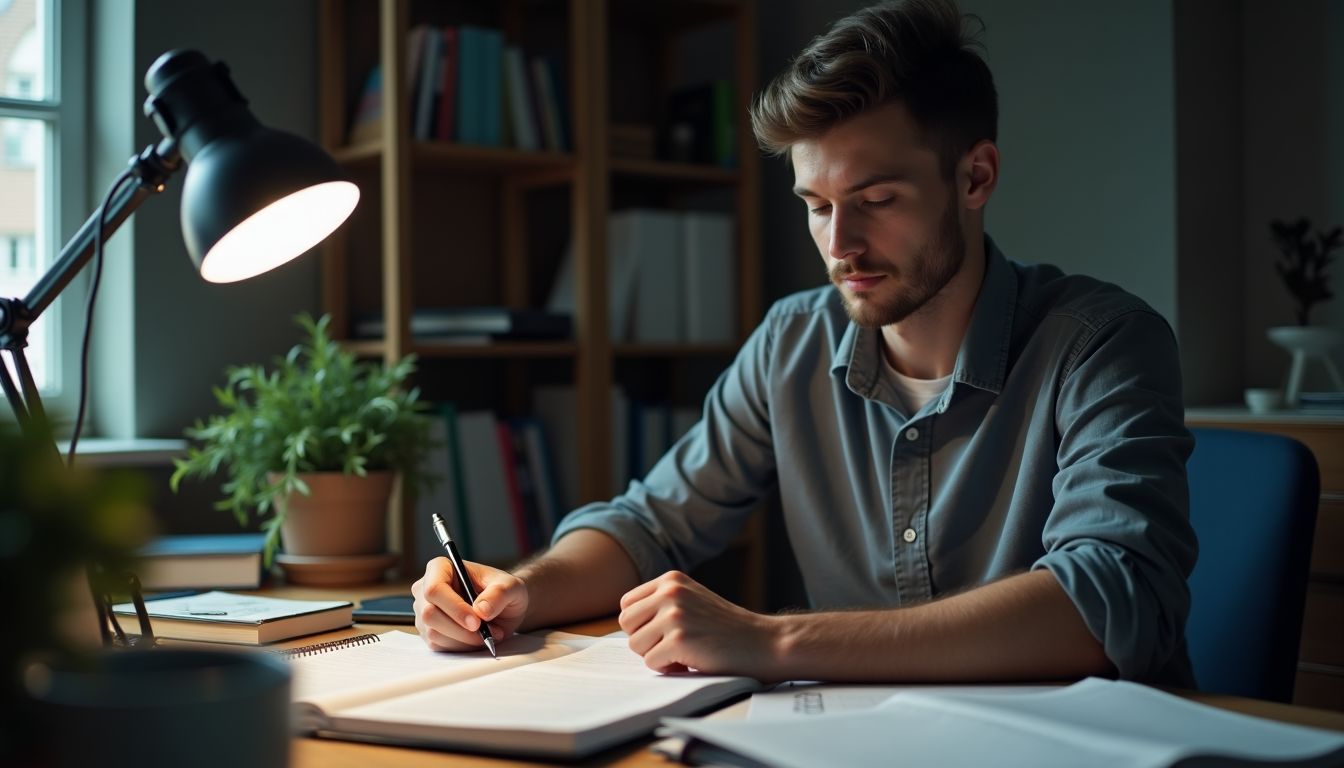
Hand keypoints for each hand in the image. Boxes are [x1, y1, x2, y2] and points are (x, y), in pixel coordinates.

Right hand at [412, 556, 528, 651]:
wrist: (503, 608)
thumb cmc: (503, 590)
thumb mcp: (511, 587)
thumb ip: (499, 594)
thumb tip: (481, 610)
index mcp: (441, 568)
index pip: (434, 589)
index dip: (454, 608)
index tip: (477, 622)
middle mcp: (425, 588)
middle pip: (429, 614)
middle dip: (460, 629)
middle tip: (487, 633)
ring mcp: (424, 611)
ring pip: (433, 633)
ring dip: (464, 640)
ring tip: (488, 633)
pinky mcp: (428, 631)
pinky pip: (438, 645)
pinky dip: (461, 647)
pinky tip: (477, 638)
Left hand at [619, 570, 777, 678]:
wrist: (765, 642)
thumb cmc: (728, 628)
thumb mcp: (693, 600)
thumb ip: (662, 602)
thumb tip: (626, 622)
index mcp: (671, 579)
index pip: (627, 604)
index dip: (642, 624)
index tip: (664, 632)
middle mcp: (670, 591)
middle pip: (626, 623)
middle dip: (644, 640)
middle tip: (672, 645)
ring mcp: (674, 614)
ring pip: (636, 645)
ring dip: (657, 655)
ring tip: (685, 652)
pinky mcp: (679, 640)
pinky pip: (651, 663)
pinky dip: (669, 669)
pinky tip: (692, 661)